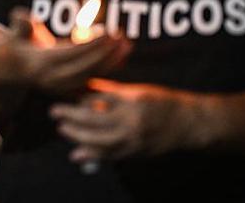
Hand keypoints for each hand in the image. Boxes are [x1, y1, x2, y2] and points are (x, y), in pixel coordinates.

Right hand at [3, 8, 131, 97]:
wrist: (5, 73)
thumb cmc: (10, 49)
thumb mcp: (11, 35)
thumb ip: (19, 26)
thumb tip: (21, 16)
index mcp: (39, 64)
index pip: (72, 54)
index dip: (92, 45)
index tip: (109, 33)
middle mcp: (51, 79)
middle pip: (85, 68)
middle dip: (105, 54)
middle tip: (122, 37)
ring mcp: (60, 86)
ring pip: (90, 75)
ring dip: (110, 62)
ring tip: (127, 44)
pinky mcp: (66, 87)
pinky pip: (90, 79)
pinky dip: (105, 70)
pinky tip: (121, 57)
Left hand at [50, 79, 201, 161]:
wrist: (190, 124)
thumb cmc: (162, 102)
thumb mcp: (137, 92)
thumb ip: (112, 92)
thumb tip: (85, 88)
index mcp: (132, 101)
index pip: (100, 99)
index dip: (80, 98)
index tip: (64, 93)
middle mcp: (132, 121)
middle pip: (95, 119)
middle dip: (72, 116)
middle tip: (54, 111)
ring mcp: (135, 139)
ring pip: (100, 140)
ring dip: (78, 136)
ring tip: (62, 129)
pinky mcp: (136, 153)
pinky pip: (110, 156)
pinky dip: (92, 156)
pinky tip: (76, 154)